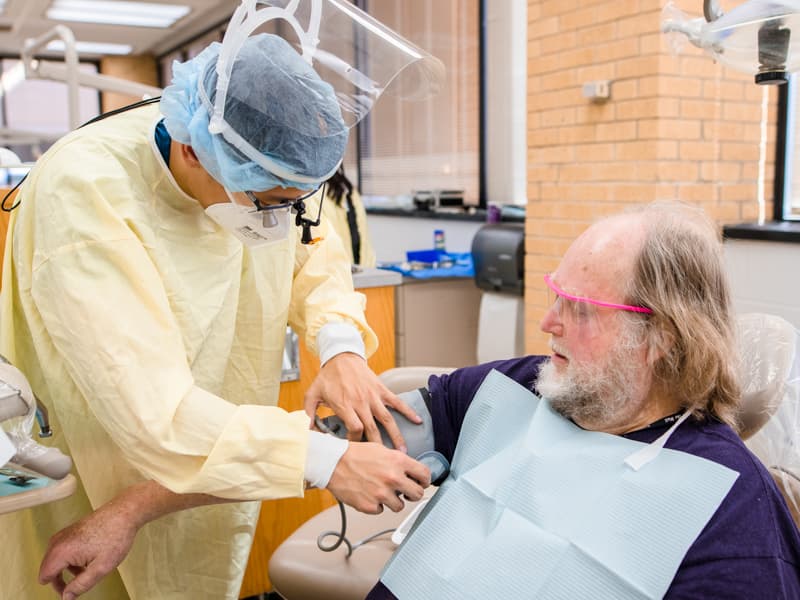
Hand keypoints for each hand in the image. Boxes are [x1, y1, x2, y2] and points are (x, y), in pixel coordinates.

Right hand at [39, 502, 138, 599]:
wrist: (124, 513)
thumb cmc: (116, 535)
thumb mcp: (101, 568)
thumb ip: (81, 585)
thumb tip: (67, 597)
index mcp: (62, 551)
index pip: (45, 577)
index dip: (58, 588)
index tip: (70, 592)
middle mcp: (58, 541)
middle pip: (48, 569)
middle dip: (62, 579)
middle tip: (80, 583)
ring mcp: (63, 534)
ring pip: (56, 560)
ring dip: (68, 569)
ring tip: (88, 569)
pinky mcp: (70, 531)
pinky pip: (63, 551)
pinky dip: (71, 559)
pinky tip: (88, 559)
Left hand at [304, 352, 421, 449]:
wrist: (341, 356)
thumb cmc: (327, 377)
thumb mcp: (312, 394)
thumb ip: (308, 414)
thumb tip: (307, 432)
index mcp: (344, 405)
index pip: (354, 428)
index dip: (356, 442)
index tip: (357, 451)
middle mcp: (360, 402)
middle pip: (372, 428)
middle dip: (378, 446)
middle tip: (384, 461)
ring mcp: (373, 396)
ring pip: (386, 419)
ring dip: (395, 435)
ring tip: (402, 451)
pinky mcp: (381, 389)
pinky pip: (396, 402)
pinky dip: (408, 411)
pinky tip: (417, 421)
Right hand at [326, 441, 430, 512]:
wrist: (332, 463)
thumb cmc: (354, 454)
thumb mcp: (381, 449)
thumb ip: (398, 461)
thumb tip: (412, 471)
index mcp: (398, 461)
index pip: (425, 475)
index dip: (425, 480)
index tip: (422, 482)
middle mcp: (392, 478)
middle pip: (417, 494)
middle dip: (412, 494)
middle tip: (406, 492)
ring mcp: (381, 494)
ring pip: (399, 506)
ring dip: (393, 501)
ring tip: (381, 491)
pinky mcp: (370, 506)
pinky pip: (381, 510)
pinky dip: (376, 505)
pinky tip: (368, 494)